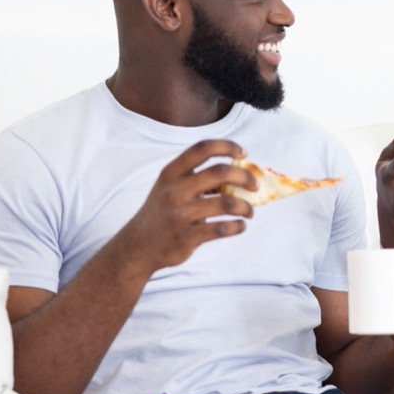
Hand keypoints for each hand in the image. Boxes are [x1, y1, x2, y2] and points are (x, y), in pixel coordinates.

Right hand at [120, 139, 256, 271]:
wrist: (138, 246)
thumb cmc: (162, 212)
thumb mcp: (169, 188)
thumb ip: (196, 178)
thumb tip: (237, 173)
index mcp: (171, 173)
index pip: (203, 148)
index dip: (227, 146)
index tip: (244, 153)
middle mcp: (175, 190)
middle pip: (220, 172)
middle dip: (245, 177)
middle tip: (255, 186)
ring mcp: (180, 214)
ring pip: (227, 203)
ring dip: (246, 207)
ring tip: (250, 212)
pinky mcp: (187, 237)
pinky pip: (222, 229)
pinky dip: (238, 227)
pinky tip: (240, 226)